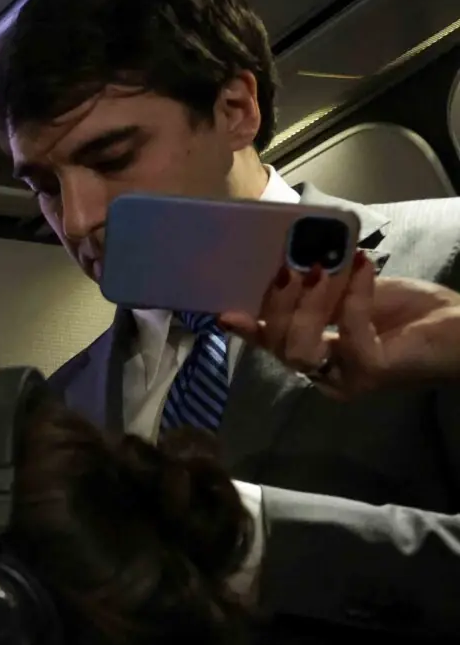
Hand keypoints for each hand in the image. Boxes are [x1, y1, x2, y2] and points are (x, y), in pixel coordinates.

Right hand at [221, 252, 459, 394]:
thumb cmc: (418, 313)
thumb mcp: (358, 296)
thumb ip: (324, 293)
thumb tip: (292, 265)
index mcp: (321, 358)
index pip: (275, 345)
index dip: (250, 330)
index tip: (226, 313)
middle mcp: (327, 376)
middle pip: (280, 347)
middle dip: (279, 305)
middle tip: (293, 266)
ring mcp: (347, 379)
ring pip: (299, 349)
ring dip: (308, 305)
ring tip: (324, 268)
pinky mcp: (371, 372)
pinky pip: (346, 332)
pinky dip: (351, 295)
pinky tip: (361, 266)